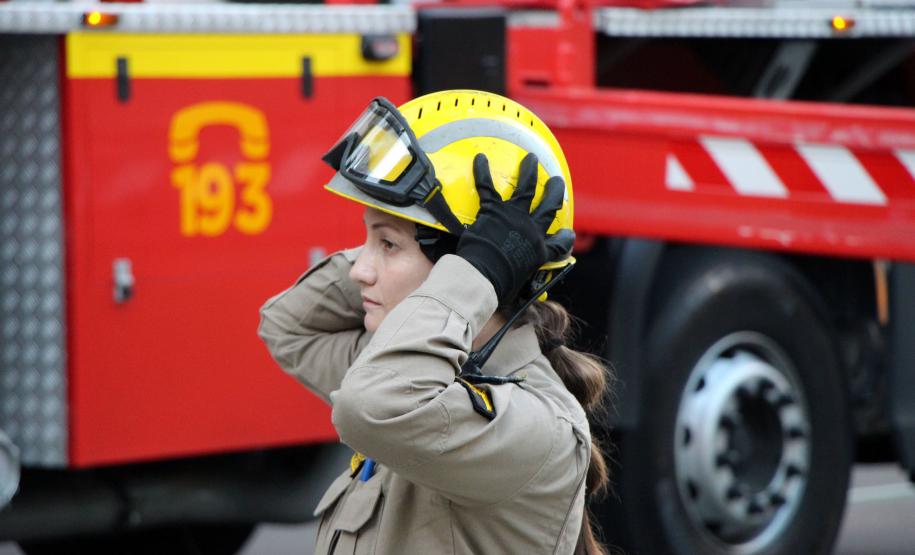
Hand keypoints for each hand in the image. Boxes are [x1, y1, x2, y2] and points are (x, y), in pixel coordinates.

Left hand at [456, 153, 573, 304]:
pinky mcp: (493, 210)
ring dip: (529, 171)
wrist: (485, 274)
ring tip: (530, 159)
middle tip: (556, 181)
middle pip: (548, 206)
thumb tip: (523, 293)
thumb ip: (525, 281)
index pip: (558, 244)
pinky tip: (481, 158)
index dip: (564, 238)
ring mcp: (512, 216)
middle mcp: (530, 229)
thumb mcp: (521, 286)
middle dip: (553, 192)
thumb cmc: (501, 285)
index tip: (568, 233)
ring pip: (526, 188)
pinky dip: (483, 172)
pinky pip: (487, 187)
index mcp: (539, 249)